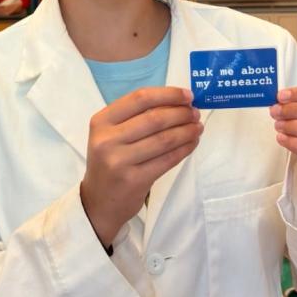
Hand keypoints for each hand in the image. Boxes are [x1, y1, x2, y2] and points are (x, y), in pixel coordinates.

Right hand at [81, 87, 202, 246]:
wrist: (98, 202)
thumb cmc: (110, 162)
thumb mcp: (111, 135)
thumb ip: (136, 117)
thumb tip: (177, 102)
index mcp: (101, 121)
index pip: (139, 98)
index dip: (168, 94)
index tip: (187, 95)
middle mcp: (107, 140)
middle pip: (154, 118)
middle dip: (181, 113)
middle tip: (195, 113)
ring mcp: (119, 161)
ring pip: (164, 139)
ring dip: (186, 131)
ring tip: (197, 127)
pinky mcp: (134, 180)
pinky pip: (167, 160)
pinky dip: (184, 149)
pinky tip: (192, 143)